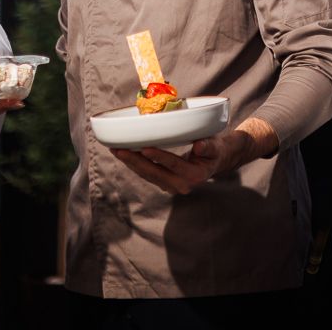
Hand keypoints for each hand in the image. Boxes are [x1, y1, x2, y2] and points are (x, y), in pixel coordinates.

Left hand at [110, 117, 278, 194]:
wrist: (216, 161)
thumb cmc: (215, 150)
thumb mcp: (216, 146)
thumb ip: (208, 146)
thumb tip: (199, 145)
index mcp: (195, 175)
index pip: (174, 164)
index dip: (159, 157)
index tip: (144, 148)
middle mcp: (182, 184)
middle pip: (154, 173)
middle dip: (135, 161)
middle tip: (119, 149)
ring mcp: (172, 186)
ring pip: (148, 175)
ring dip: (131, 163)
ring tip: (116, 150)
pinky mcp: (165, 183)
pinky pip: (148, 175)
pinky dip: (135, 165)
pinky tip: (124, 155)